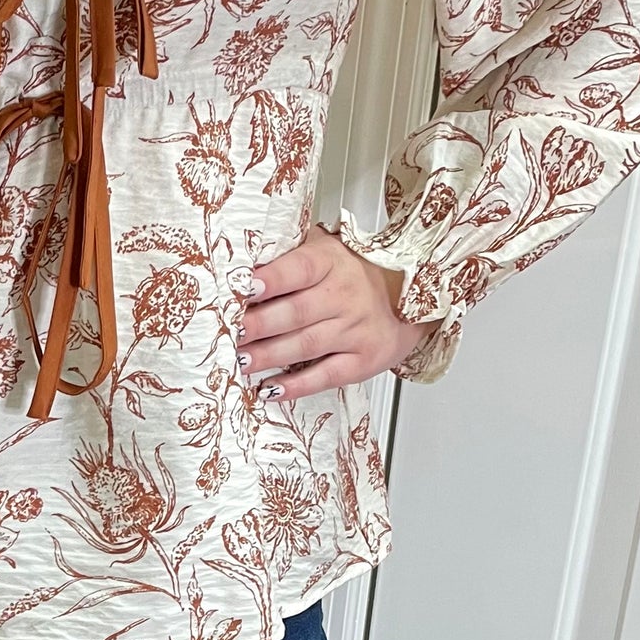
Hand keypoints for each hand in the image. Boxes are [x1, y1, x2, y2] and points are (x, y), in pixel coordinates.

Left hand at [236, 228, 438, 397]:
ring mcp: (356, 330)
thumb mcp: (326, 250)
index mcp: (331, 262)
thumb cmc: (355, 271)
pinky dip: (297, 386)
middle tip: (229, 333)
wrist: (410, 292)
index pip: (298, 269)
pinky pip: (327, 376)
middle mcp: (345, 295)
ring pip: (306, 345)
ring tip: (241, 361)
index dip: (270, 280)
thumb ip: (289, 255)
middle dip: (257, 325)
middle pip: (296, 312)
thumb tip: (240, 264)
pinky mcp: (364, 360)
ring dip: (269, 356)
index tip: (242, 289)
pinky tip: (271, 389)